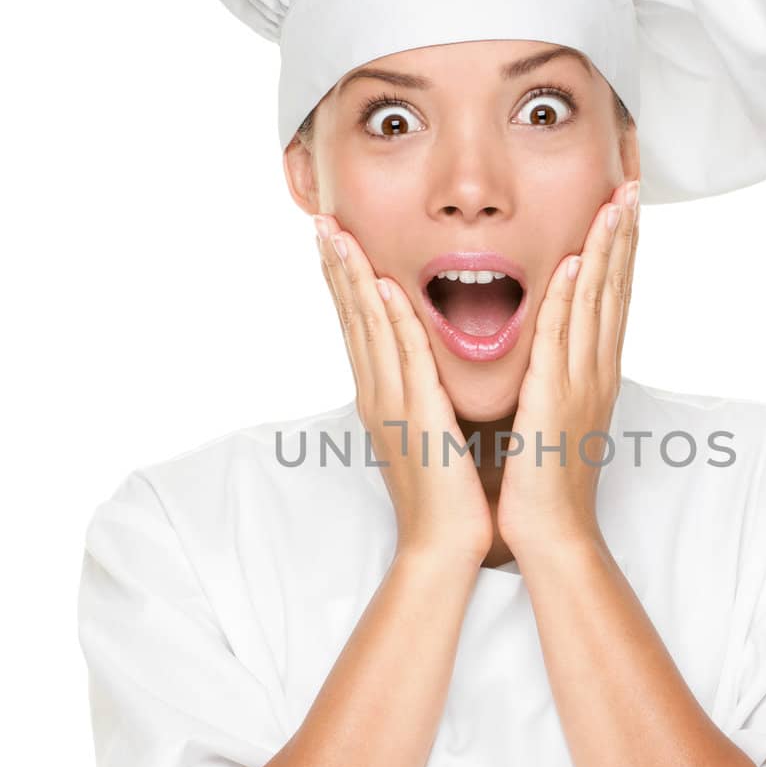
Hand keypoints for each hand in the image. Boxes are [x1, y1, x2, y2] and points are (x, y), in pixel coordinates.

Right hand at [314, 215, 493, 567]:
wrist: (442, 545)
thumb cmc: (445, 495)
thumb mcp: (429, 432)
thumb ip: (423, 396)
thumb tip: (427, 370)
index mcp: (382, 397)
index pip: (359, 328)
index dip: (345, 282)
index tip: (335, 241)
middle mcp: (377, 394)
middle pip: (352, 319)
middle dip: (336, 268)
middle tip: (320, 221)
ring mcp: (391, 404)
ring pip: (368, 328)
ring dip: (352, 278)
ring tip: (336, 235)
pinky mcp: (416, 416)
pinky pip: (403, 357)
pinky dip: (392, 319)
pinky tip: (383, 285)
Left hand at [496, 179, 638, 557]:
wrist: (552, 532)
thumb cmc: (546, 481)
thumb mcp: (555, 415)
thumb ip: (556, 377)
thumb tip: (551, 352)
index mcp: (595, 374)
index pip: (613, 300)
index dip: (620, 252)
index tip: (623, 209)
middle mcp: (597, 371)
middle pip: (616, 290)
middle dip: (624, 237)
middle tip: (631, 186)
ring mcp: (582, 383)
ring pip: (598, 304)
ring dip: (606, 250)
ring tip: (614, 202)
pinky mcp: (556, 398)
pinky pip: (564, 339)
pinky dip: (573, 298)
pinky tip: (577, 261)